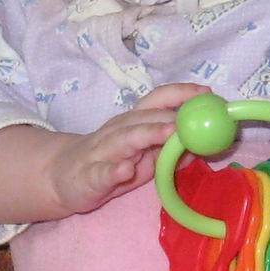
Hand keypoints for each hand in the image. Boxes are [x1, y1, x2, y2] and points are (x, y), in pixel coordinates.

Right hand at [48, 81, 204, 216]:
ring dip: (149, 133)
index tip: (207, 93)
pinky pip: (102, 171)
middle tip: (198, 118)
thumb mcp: (144, 156)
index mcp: (133, 121)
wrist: (62, 177)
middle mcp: (118, 130)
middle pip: (145, 117)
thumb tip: (204, 145)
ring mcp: (102, 151)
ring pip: (126, 138)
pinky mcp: (90, 176)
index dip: (181, 94)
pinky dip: (114, 170)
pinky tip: (125, 169)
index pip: (157, 100)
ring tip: (170, 132)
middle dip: (172, 116)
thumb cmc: (109, 161)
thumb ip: (171, 149)